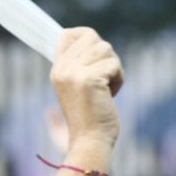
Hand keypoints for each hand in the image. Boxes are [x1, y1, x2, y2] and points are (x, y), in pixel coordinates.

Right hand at [50, 27, 123, 150]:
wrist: (89, 142)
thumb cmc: (89, 118)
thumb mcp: (77, 87)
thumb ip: (79, 65)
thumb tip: (93, 41)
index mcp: (57, 68)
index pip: (68, 34)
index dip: (87, 39)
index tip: (98, 59)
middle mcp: (62, 68)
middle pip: (92, 37)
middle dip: (106, 56)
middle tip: (106, 78)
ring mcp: (74, 72)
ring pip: (105, 48)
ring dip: (114, 68)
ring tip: (108, 88)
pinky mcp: (89, 79)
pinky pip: (114, 65)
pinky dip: (119, 79)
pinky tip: (111, 95)